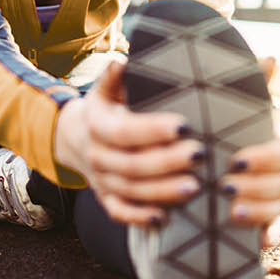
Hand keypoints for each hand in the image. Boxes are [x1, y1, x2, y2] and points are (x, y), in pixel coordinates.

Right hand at [54, 56, 200, 225]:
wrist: (79, 136)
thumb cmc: (107, 107)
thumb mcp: (106, 88)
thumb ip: (115, 75)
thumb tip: (122, 61)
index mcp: (97, 124)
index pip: (124, 131)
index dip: (152, 131)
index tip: (184, 126)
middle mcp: (96, 155)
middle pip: (131, 164)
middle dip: (166, 162)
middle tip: (200, 156)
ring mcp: (100, 180)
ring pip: (130, 191)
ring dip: (162, 192)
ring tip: (195, 187)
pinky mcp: (106, 198)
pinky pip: (119, 213)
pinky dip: (139, 218)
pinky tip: (165, 218)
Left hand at [235, 54, 279, 247]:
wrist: (203, 166)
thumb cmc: (220, 132)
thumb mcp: (228, 111)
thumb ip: (248, 88)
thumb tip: (272, 56)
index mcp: (278, 144)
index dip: (265, 157)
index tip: (235, 159)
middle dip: (257, 185)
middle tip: (225, 185)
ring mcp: (277, 199)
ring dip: (259, 210)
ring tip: (230, 209)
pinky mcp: (267, 222)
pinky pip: (277, 231)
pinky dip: (270, 235)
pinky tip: (257, 240)